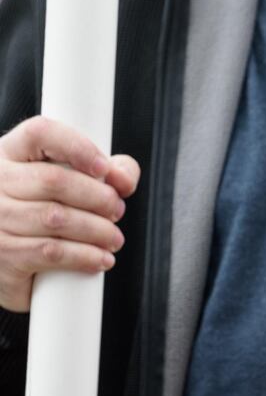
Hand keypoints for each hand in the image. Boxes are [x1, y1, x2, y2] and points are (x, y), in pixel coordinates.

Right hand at [0, 116, 138, 311]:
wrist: (5, 263)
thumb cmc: (38, 214)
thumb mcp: (64, 183)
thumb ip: (102, 171)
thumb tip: (123, 177)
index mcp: (9, 154)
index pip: (40, 133)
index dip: (77, 146)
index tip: (104, 167)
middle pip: (55, 180)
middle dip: (99, 197)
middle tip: (117, 210)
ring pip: (56, 218)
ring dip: (98, 230)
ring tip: (113, 238)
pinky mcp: (2, 254)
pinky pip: (51, 251)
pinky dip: (85, 256)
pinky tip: (100, 259)